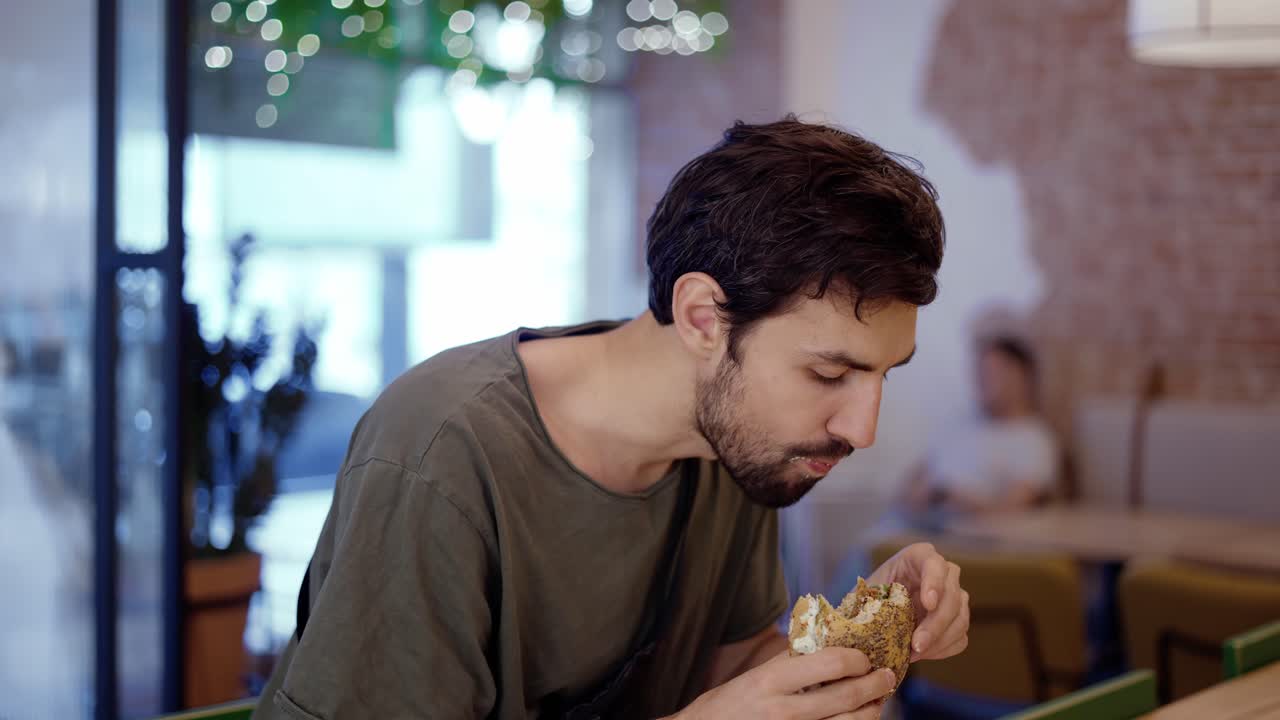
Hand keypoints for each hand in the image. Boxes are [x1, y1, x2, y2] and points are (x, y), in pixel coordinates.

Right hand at [675, 648, 896, 719]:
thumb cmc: (727, 707)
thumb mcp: (753, 678)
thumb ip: (787, 663)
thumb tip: (823, 643)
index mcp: (772, 681)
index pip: (830, 663)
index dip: (857, 660)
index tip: (865, 658)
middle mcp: (783, 710)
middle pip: (846, 697)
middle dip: (875, 686)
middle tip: (887, 677)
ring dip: (870, 712)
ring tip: (876, 703)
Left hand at [868, 542, 969, 662]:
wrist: (874, 615)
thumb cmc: (867, 599)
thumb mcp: (863, 593)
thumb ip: (865, 600)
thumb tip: (860, 621)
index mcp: (918, 556)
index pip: (934, 563)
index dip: (934, 582)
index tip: (928, 604)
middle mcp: (943, 572)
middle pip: (952, 595)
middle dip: (936, 624)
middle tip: (917, 644)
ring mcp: (954, 596)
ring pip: (960, 618)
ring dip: (939, 641)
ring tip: (915, 653)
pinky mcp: (957, 620)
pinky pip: (960, 637)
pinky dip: (943, 649)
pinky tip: (923, 654)